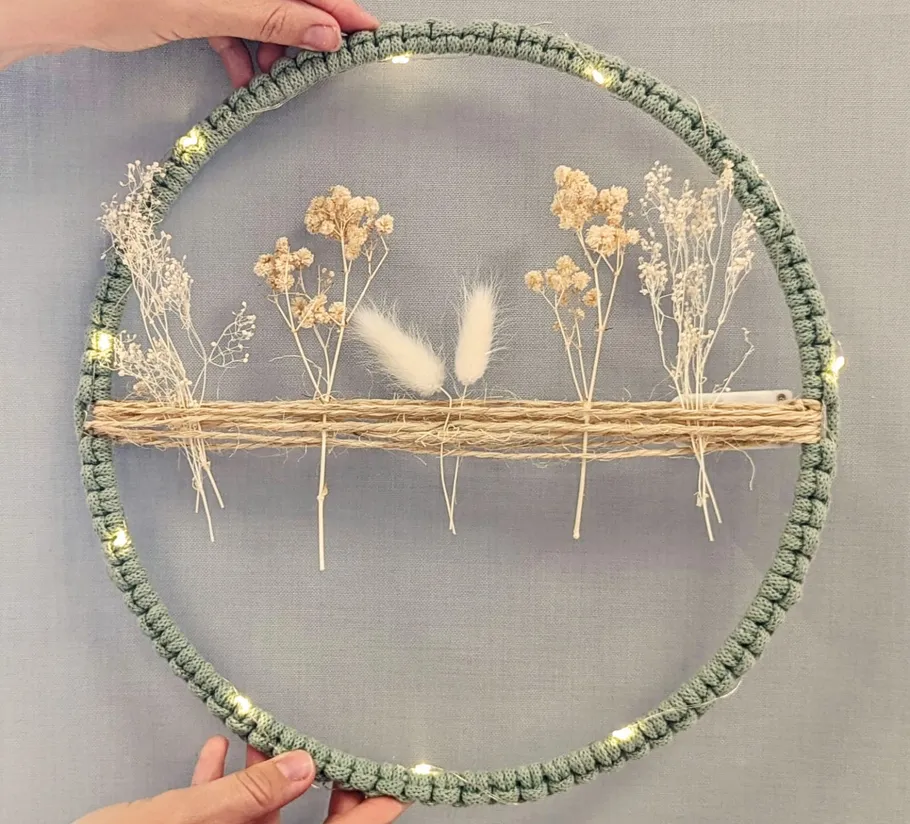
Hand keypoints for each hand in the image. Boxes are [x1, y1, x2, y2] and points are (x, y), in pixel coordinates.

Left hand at [0, 0, 378, 86]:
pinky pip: (235, 23)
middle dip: (305, 32)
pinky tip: (245, 77)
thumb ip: (269, 15)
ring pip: (263, 13)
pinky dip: (244, 50)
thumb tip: (325, 31)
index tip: (368, 33)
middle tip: (319, 68)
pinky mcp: (196, 0)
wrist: (65, 6)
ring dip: (275, 46)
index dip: (339, 8)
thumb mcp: (206, 8)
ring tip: (275, 78)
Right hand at [76, 736, 407, 823]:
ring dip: (266, 769)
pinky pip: (221, 810)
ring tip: (273, 729)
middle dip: (322, 776)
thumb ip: (245, 797)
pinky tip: (222, 744)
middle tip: (341, 739)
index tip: (402, 781)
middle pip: (306, 821)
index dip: (374, 810)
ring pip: (262, 811)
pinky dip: (225, 778)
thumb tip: (302, 766)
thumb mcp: (183, 820)